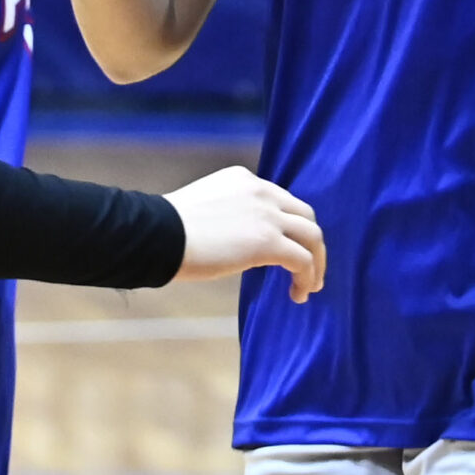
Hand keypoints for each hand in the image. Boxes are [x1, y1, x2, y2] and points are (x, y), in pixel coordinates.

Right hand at [164, 165, 325, 301]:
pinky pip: (303, 260)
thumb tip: (234, 243)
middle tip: (308, 269)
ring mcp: (267, 215)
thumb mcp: (204, 209)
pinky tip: (297, 294)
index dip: (290, 227)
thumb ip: (228, 215)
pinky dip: (306, 277)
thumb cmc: (166, 230)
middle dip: (311, 243)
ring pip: (313, 236)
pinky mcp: (268, 241)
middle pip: (306, 215)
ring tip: (310, 286)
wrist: (157, 235)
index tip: (288, 249)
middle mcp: (261, 192)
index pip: (281, 200)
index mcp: (244, 180)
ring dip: (317, 263)